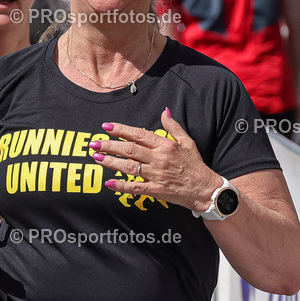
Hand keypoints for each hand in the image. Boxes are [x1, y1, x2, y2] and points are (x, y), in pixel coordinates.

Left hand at [89, 109, 221, 212]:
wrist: (205, 189)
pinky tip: (108, 183)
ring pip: (129, 167)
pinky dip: (121, 185)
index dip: (121, 130)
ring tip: (96, 157)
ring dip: (111, 162)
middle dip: (109, 145)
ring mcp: (157, 175)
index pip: (139, 134)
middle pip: (130, 149)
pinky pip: (135, 187)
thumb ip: (173, 126)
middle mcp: (159, 159)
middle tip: (93, 142)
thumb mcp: (188, 142)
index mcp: (165, 145)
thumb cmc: (196, 165)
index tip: (107, 127)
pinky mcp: (156, 190)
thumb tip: (164, 110)